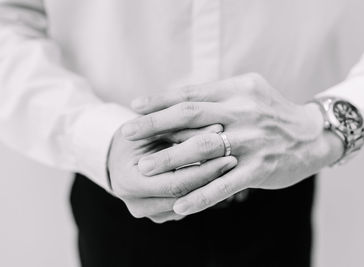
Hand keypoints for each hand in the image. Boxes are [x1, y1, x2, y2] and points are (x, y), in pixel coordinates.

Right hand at [108, 123, 236, 222]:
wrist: (117, 152)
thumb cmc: (136, 134)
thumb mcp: (155, 128)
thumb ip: (183, 129)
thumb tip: (218, 128)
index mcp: (129, 181)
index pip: (176, 183)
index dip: (205, 170)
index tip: (229, 155)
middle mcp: (135, 203)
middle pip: (184, 197)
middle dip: (211, 180)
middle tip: (234, 162)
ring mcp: (146, 212)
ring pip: (186, 204)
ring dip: (209, 188)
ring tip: (228, 168)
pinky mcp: (157, 214)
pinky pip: (184, 206)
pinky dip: (199, 192)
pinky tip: (215, 177)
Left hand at [122, 73, 343, 215]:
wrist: (314, 135)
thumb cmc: (272, 113)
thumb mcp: (248, 93)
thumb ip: (217, 96)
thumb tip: (177, 103)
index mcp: (238, 90)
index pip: (192, 93)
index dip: (161, 99)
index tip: (135, 105)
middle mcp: (243, 112)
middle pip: (191, 116)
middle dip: (155, 125)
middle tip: (127, 133)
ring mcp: (252, 141)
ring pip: (203, 150)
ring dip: (171, 160)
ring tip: (144, 169)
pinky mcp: (261, 168)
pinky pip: (225, 184)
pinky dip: (201, 195)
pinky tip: (180, 206)